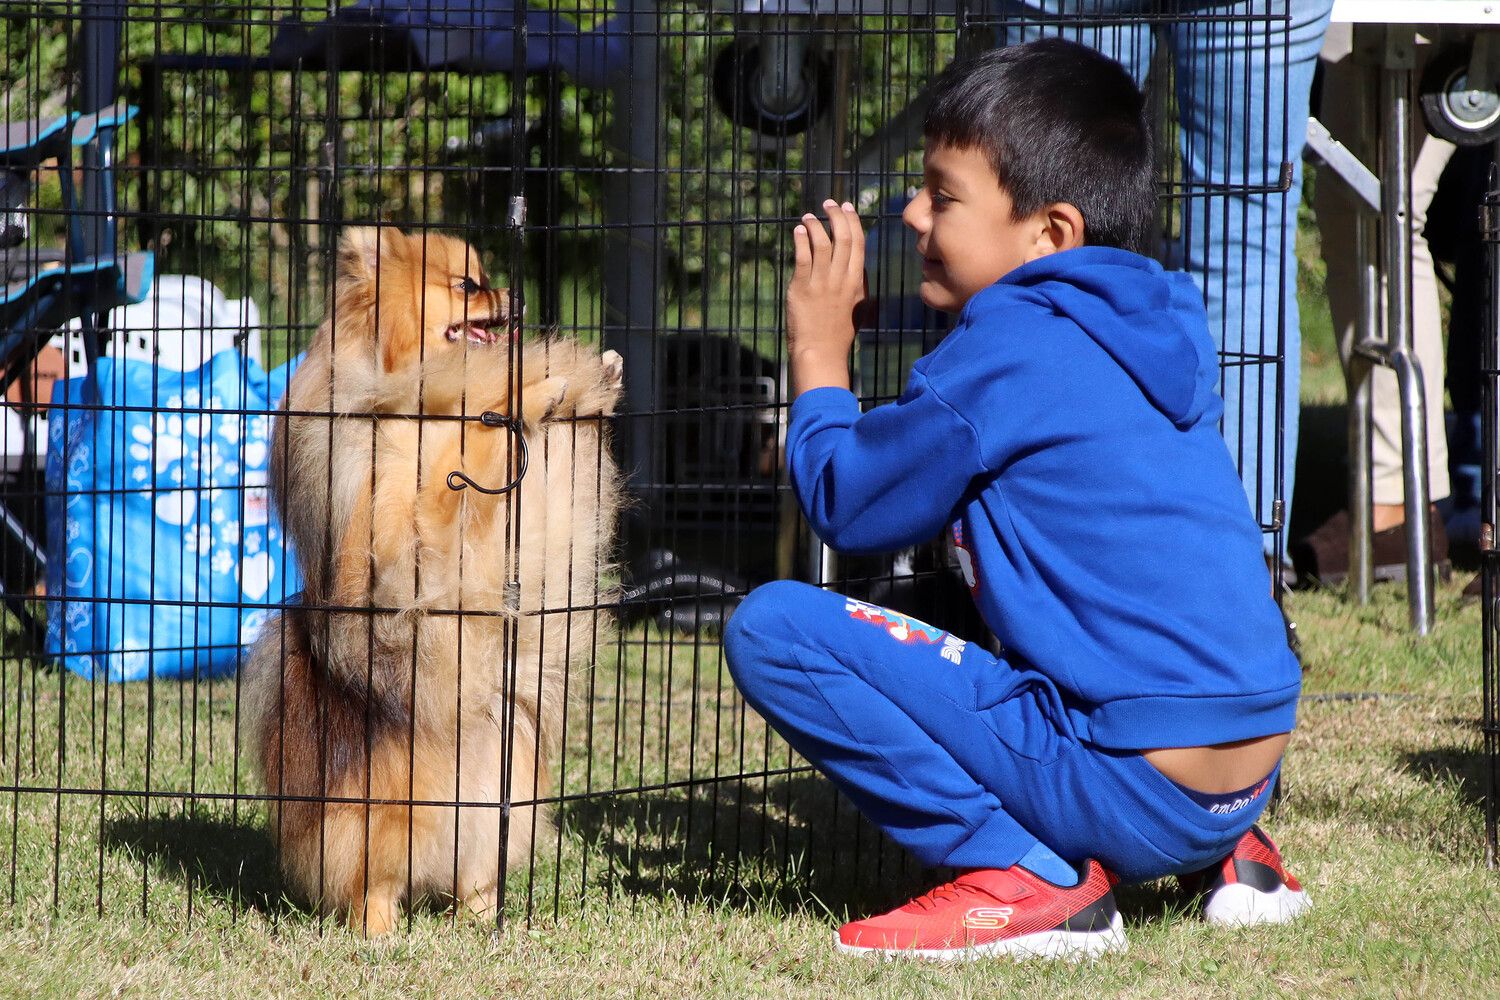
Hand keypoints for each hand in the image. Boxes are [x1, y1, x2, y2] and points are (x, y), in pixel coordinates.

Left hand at [786, 199, 865, 397]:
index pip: (858, 243)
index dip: (853, 221)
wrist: (821, 351)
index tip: (847, 207)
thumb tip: (858, 266)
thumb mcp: (858, 308)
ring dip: (815, 225)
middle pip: (843, 238)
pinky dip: (800, 239)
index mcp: (857, 282)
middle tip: (828, 203)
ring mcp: (822, 282)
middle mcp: (841, 279)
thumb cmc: (839, 333)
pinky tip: (798, 230)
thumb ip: (859, 285)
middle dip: (836, 216)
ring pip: (822, 243)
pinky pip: (803, 256)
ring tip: (808, 216)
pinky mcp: (802, 287)